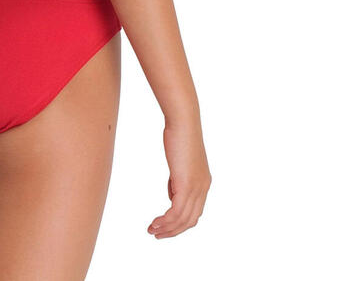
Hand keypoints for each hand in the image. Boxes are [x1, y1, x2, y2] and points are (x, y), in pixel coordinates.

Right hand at [148, 117, 211, 238]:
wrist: (183, 122)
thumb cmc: (179, 135)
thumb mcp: (180, 162)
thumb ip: (178, 180)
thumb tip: (172, 195)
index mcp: (204, 183)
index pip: (195, 212)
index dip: (180, 223)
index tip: (165, 226)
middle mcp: (203, 188)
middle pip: (190, 220)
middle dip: (173, 231)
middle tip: (157, 234)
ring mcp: (196, 187)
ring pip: (182, 219)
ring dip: (166, 228)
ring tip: (152, 230)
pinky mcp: (186, 184)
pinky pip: (176, 212)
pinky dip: (165, 221)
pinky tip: (155, 222)